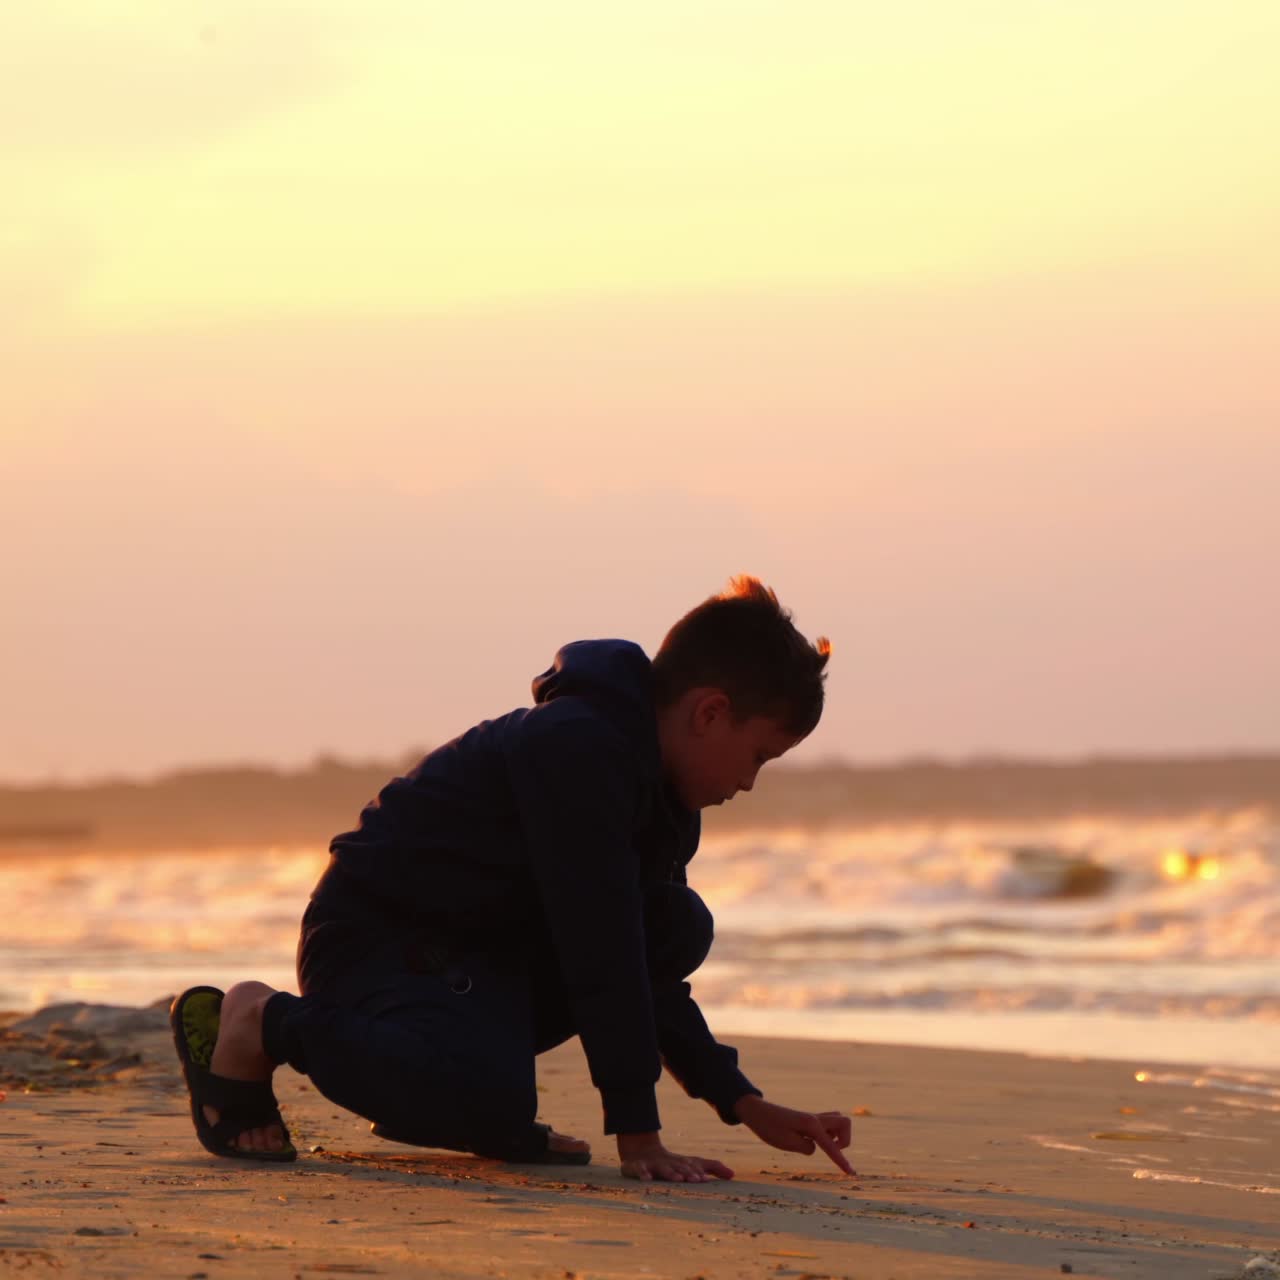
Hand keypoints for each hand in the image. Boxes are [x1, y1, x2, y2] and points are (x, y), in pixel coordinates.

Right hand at [616, 1131, 734, 1182]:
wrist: (641, 1150)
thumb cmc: (673, 1163)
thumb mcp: (692, 1164)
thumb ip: (712, 1168)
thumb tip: (733, 1174)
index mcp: (681, 1162)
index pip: (691, 1166)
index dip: (697, 1172)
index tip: (705, 1179)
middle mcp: (669, 1162)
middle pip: (679, 1167)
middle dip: (687, 1173)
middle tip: (695, 1180)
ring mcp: (653, 1164)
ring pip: (662, 1168)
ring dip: (670, 1173)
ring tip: (678, 1179)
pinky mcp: (637, 1166)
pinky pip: (639, 1169)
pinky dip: (642, 1173)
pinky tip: (646, 1179)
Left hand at [733, 1095, 854, 1174]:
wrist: (756, 1111)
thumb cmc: (769, 1127)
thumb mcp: (786, 1142)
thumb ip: (806, 1147)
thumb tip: (815, 1147)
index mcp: (811, 1125)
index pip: (832, 1145)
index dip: (842, 1161)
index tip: (851, 1174)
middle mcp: (815, 1118)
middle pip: (844, 1123)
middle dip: (844, 1140)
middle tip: (828, 1150)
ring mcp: (812, 1117)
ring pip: (837, 1121)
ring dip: (836, 1135)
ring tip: (819, 1145)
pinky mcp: (808, 1120)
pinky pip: (827, 1123)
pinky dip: (827, 1133)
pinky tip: (811, 1141)